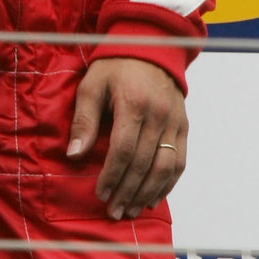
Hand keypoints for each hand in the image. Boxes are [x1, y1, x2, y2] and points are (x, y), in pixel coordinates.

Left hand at [68, 57, 187, 220]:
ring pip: (165, 167)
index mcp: (134, 104)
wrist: (151, 47)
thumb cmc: (115, 67)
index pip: (124, 150)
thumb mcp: (91, 86)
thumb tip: (75, 154)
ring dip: (148, 193)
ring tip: (131, 210)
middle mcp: (159, 115)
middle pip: (144, 163)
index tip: (101, 193)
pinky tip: (153, 197)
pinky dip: (168, 183)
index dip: (112, 176)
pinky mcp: (184, 126)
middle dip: (127, 192)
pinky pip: (180, 161)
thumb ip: (84, 120)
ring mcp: (175, 121)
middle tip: (114, 212)